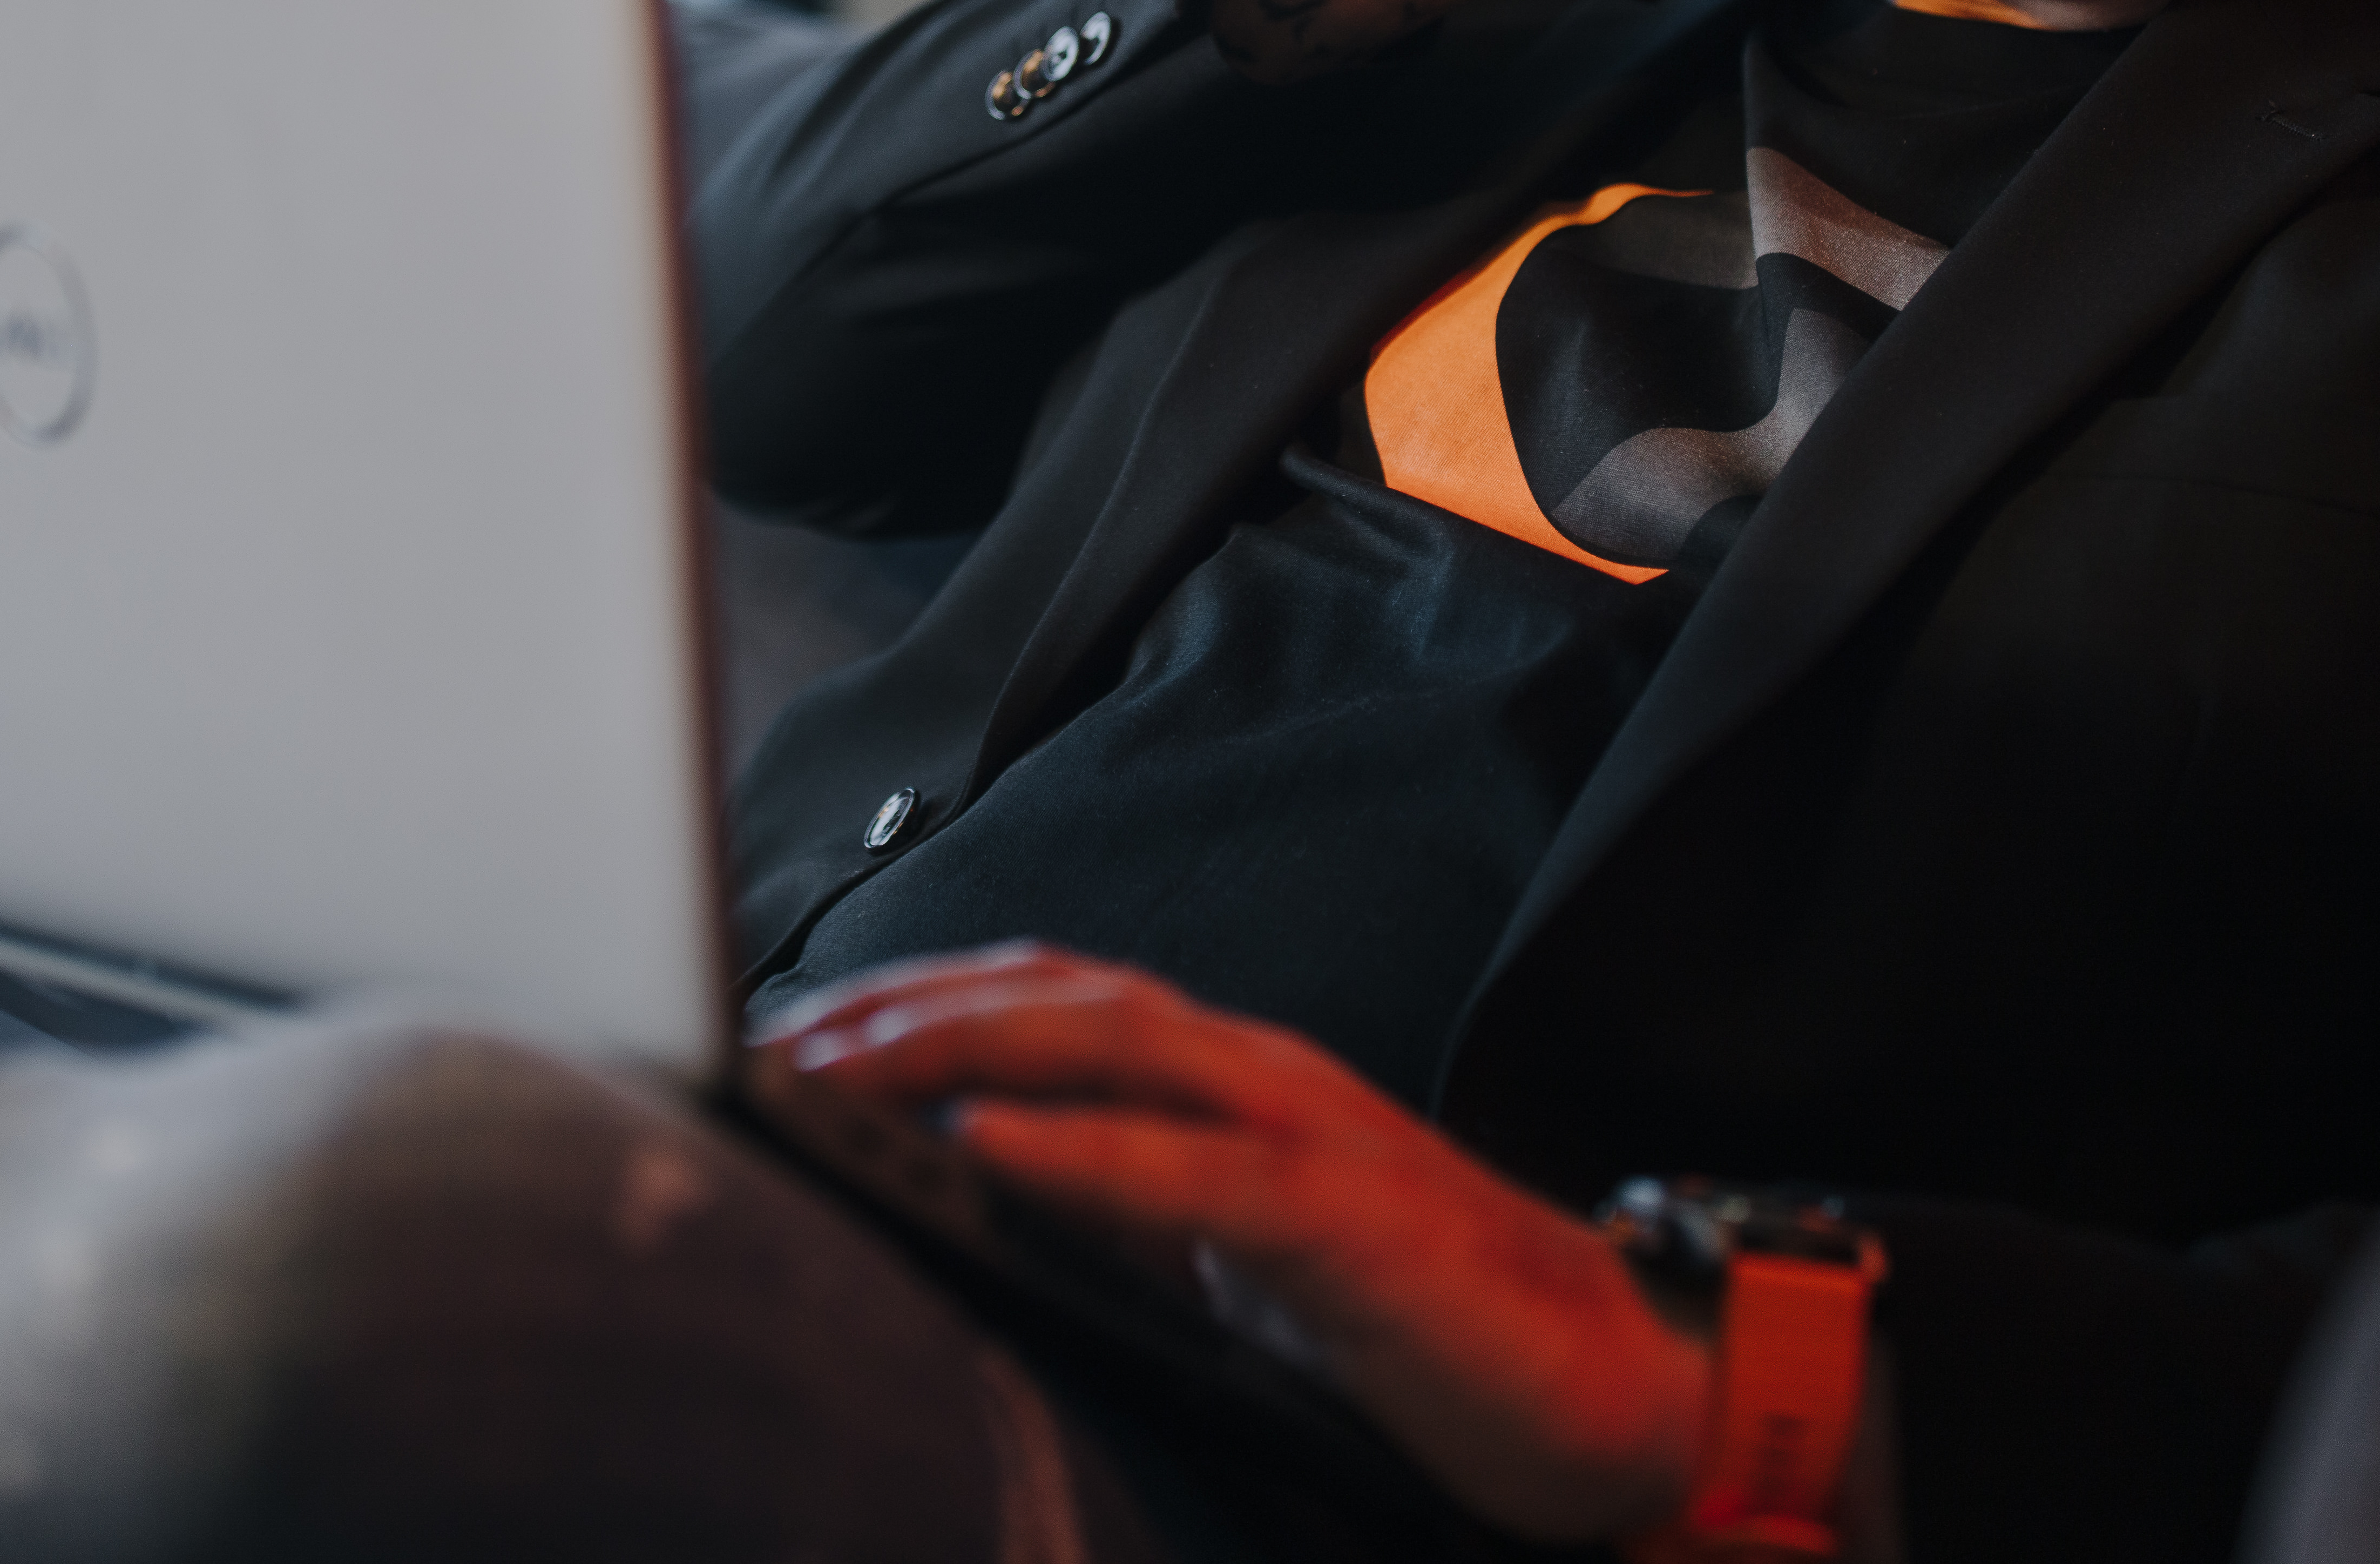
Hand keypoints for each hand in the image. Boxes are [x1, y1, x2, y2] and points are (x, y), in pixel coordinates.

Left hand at [760, 945, 1705, 1539]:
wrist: (1603, 1382)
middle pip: (1056, 998)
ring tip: (842, 1068)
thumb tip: (970, 1214)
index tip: (791, 1033)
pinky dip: (1084, 1152)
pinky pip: (1197, 1169)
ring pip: (1112, 1048)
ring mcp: (1309, 1132)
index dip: (916, 1001)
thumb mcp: (1234, 1264)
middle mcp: (1258, 1076)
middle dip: (904, 1007)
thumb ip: (1127, 1220)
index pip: (1047, 1004)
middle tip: (776, 1041)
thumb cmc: (1407, 1325)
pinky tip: (988, 1146)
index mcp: (1227, 1084)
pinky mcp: (1349, 1219)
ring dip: (962, 1047)